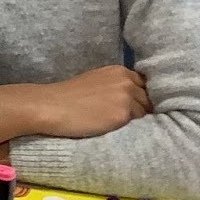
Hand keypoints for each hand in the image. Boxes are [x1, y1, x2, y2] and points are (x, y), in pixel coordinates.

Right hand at [29, 65, 151, 138]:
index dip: (139, 97)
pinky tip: (114, 129)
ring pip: (144, 113)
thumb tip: (133, 100)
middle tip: (123, 120)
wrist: (51, 107)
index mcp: (119, 71)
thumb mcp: (96, 83)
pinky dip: (129, 128)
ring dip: (135, 120)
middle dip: (140, 109)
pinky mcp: (123, 114)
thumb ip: (115, 87)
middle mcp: (126, 81)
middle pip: (147, 99)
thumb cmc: (68, 97)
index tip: (131, 108)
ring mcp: (126, 97)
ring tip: (116, 125)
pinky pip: (137, 125)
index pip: (144, 85)